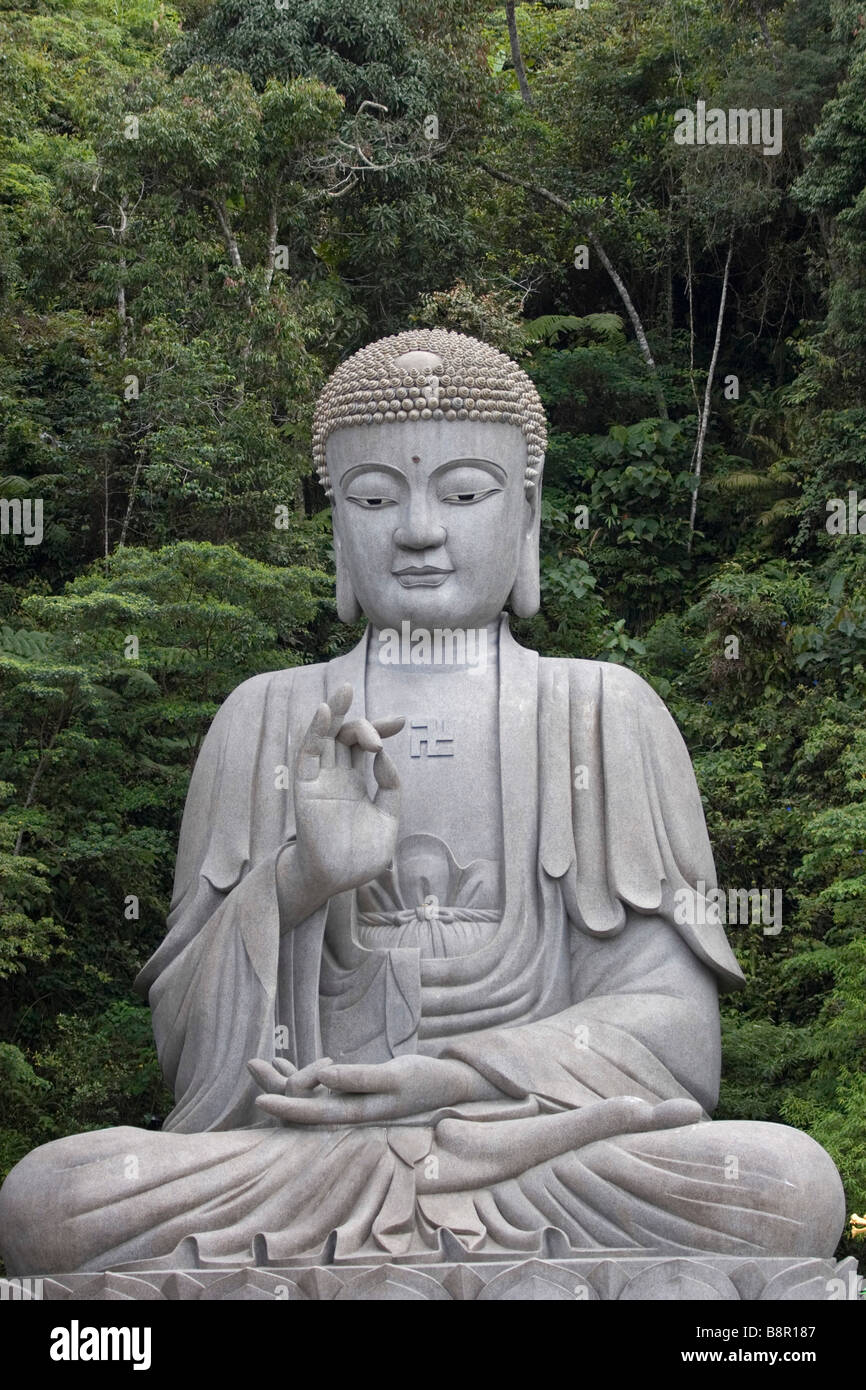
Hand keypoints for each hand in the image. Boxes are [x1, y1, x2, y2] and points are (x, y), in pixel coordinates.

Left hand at [248, 1054, 495, 1124]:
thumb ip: (360, 1078)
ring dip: (284, 1078)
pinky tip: (284, 1059)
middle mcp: (348, 1111)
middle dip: (277, 1086)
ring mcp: (349, 1101)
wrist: (444, 1083)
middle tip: (251, 1063)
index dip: (287, 1107)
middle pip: (304, 1104)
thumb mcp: (395, 1076)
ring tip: (260, 1060)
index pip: (314, 1115)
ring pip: (308, 1094)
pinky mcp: (352, 1090)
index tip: (260, 1097)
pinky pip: (320, 1085)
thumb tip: (324, 1077)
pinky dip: (302, 1072)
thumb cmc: (423, 1079)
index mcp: (357, 1113)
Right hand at [292, 683, 403, 904]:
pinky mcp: (305, 788)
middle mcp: (337, 777)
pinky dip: (313, 732)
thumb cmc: (359, 858)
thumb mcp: (388, 821)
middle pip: (345, 736)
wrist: (335, 881)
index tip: (401, 720)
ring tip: (345, 690)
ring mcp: (320, 780)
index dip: (380, 729)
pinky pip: (306, 754)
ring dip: (334, 712)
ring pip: (324, 737)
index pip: (365, 746)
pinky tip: (324, 713)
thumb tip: (385, 757)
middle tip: (387, 726)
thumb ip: (391, 789)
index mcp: (356, 784)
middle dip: (365, 723)